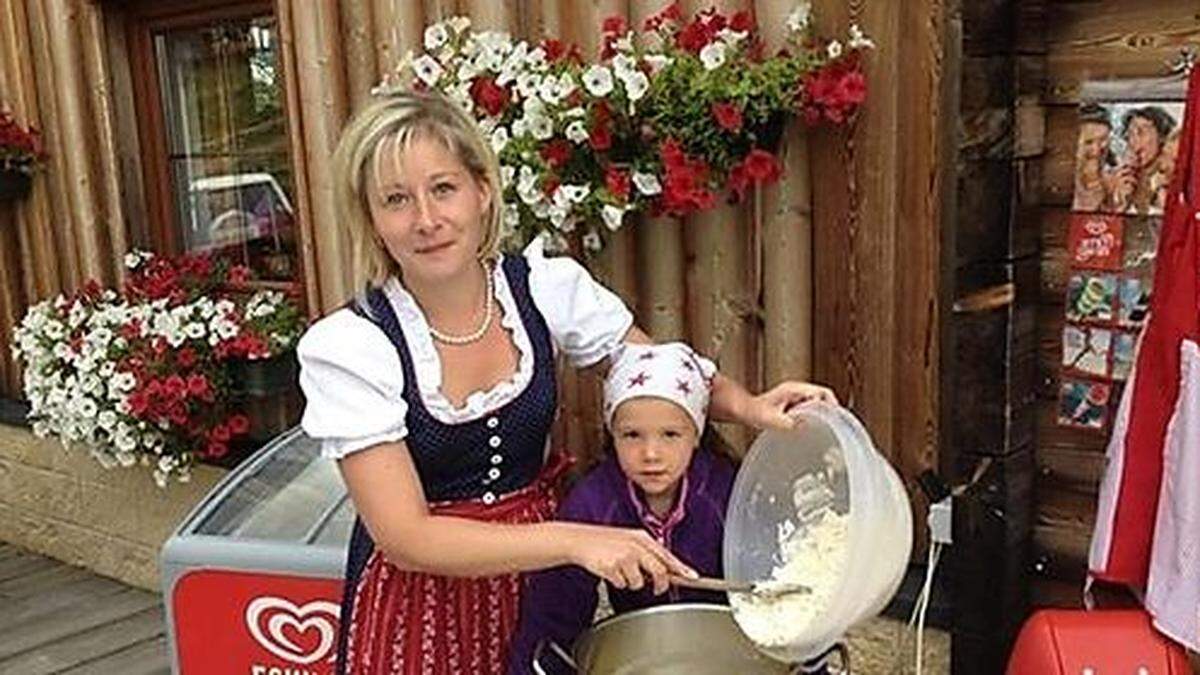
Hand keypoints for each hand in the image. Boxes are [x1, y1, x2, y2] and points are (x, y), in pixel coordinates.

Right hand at [564, 524, 696, 594]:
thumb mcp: (629, 539)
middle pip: (659, 571)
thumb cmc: (604, 541)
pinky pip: (623, 584)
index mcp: (641, 538)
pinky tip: (611, 572)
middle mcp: (635, 546)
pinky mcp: (613, 567)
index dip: (681, 568)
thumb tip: (664, 569)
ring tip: (621, 571)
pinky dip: (618, 582)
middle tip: (657, 588)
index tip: (693, 577)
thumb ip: (647, 552)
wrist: (579, 540)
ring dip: (632, 582)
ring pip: (640, 581)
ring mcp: (624, 556)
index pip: (667, 555)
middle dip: (660, 584)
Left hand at [743, 381, 838, 429]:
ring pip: (817, 403)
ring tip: (823, 428)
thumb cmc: (754, 412)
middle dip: (828, 411)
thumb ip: (787, 423)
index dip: (832, 405)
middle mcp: (796, 390)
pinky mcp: (793, 403)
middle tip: (832, 426)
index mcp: (794, 390)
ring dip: (820, 414)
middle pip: (822, 397)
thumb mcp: (771, 420)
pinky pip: (809, 408)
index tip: (836, 418)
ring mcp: (795, 396)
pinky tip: (810, 427)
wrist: (745, 410)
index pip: (823, 392)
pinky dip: (813, 416)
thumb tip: (802, 426)